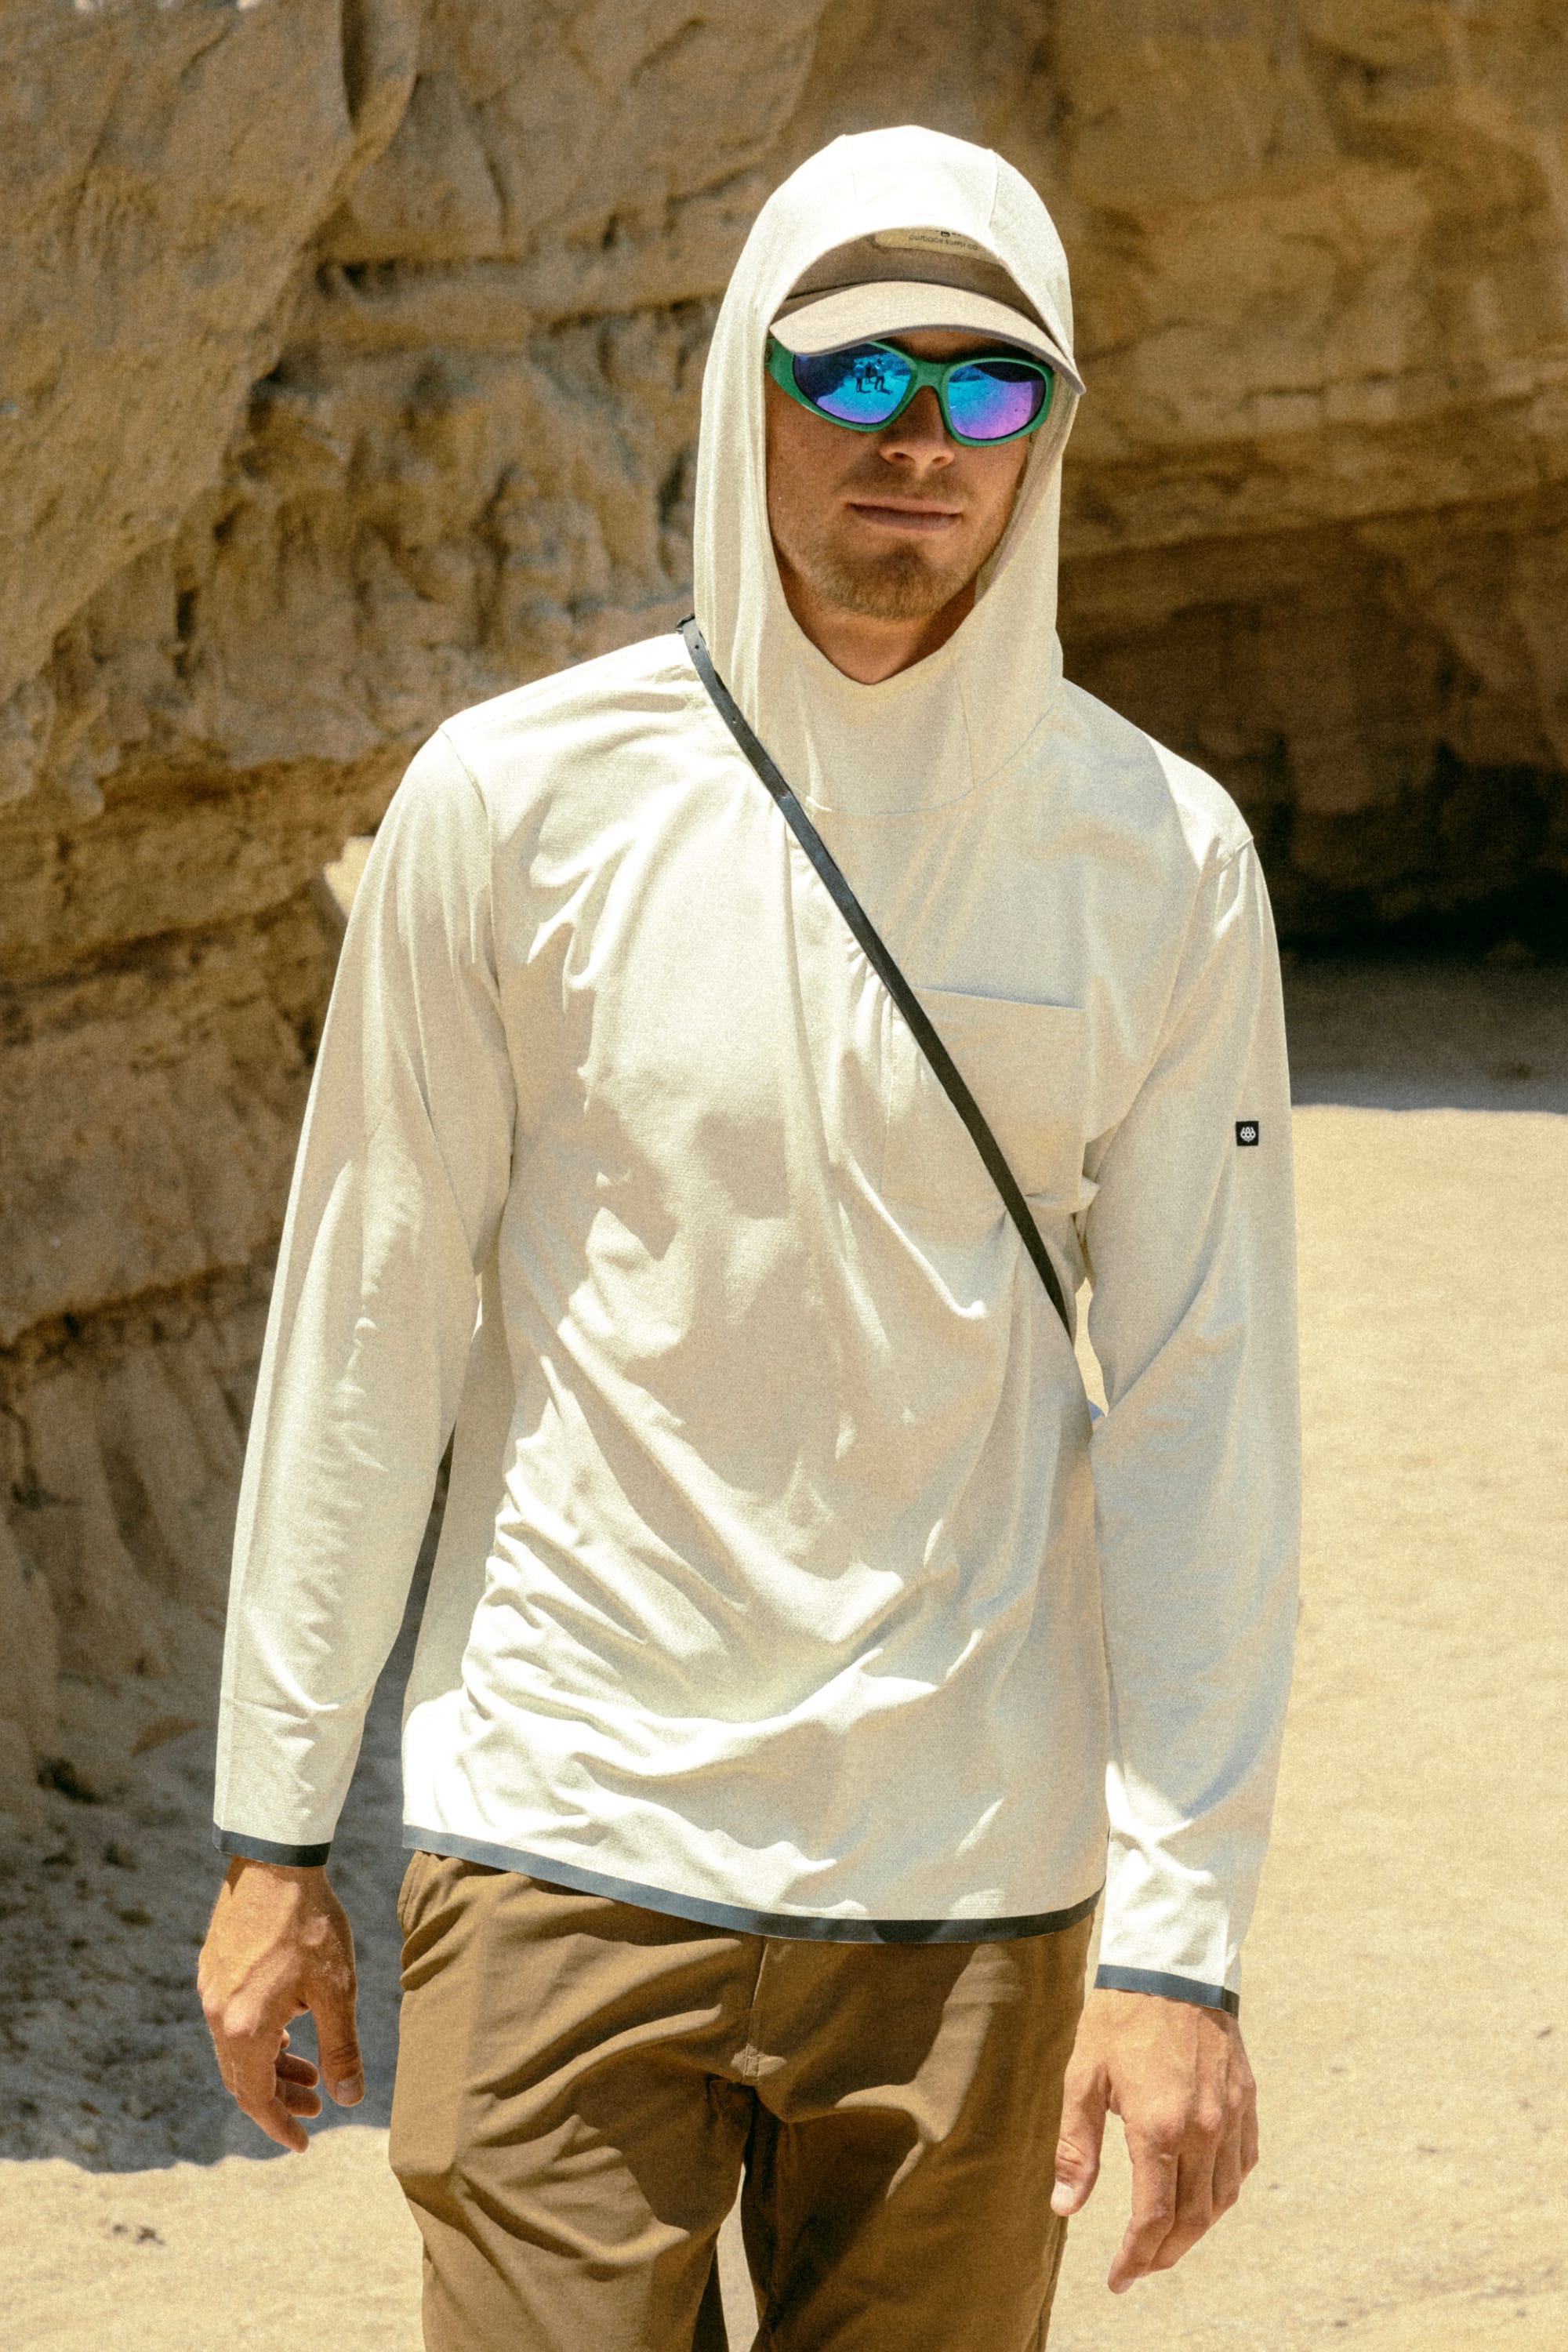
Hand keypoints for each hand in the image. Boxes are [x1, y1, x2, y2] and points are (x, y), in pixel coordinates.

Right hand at [198, 1858, 363, 2152]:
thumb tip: (349, 2099)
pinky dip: (259, 2038)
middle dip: (279, 2097)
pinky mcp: (213, 1969)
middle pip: (243, 2078)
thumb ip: (341, 2049)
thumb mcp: (336, 1990)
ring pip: (237, 2050)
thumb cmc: (310, 1923)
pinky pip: (232, 2022)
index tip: (302, 2144)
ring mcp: (212, 1991)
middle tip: (316, 2105)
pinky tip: (288, 2029)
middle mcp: (219, 2015)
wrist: (275, 1861)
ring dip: (271, 2067)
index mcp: (245, 2029)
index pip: (255, 2098)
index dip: (279, 2125)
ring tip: (310, 2069)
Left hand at [1050, 1987, 1257, 2291]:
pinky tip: (1204, 2195)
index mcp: (1158, 2128)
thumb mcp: (1083, 2076)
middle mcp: (1203, 2130)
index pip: (1152, 2218)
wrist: (1172, 1963)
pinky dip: (1224, 2192)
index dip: (1136, 2258)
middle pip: (1192, 2219)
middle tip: (1141, 2267)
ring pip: (1223, 2198)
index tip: (1119, 2279)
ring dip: (1197, 2230)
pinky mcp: (1246, 2099)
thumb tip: (1064, 2207)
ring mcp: (1231, 2116)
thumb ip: (1076, 2147)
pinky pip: (1242, 2165)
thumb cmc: (1121, 2016)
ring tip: (1168, 2240)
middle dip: (1165, 2253)